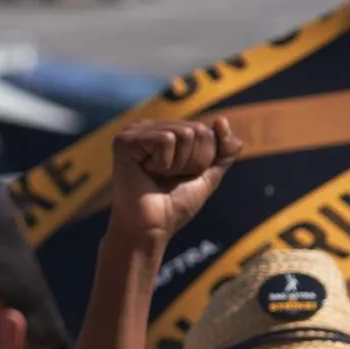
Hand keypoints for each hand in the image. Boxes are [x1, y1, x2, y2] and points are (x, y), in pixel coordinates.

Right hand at [107, 118, 242, 249]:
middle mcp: (148, 127)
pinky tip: (146, 172)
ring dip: (177, 164)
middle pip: (197, 130)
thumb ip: (224, 150)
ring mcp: (134, 132)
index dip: (202, 159)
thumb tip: (221, 120)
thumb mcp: (208, 174)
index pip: (205, 131)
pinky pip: (166, 139)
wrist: (151, 229)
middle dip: (191, 161)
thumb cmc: (174, 205)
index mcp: (163, 131)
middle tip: (167, 179)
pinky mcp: (124, 140)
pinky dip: (163, 163)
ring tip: (156, 176)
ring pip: (184, 133)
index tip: (179, 177)